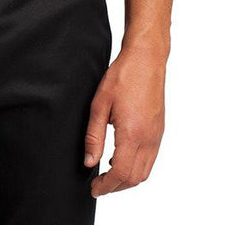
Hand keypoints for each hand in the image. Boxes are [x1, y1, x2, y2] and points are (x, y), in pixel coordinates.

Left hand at [84, 47, 165, 195]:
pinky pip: (150, 160)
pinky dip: (137, 168)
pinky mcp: (159, 131)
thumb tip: (90, 161)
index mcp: (133, 133)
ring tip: (108, 175)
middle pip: (134, 178)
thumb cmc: (123, 76)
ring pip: (145, 172)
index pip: (121, 173)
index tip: (94, 189)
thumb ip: (94, 135)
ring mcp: (156, 136)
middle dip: (116, 187)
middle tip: (98, 186)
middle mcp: (148, 138)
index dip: (106, 186)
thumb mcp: (100, 104)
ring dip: (127, 180)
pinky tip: (122, 159)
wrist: (146, 59)